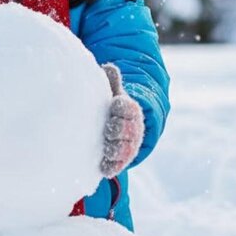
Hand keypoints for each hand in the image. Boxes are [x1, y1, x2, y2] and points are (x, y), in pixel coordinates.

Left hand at [100, 63, 144, 178]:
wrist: (115, 123)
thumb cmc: (110, 103)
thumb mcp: (112, 91)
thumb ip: (111, 81)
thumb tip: (108, 67)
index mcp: (129, 110)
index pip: (130, 109)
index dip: (122, 107)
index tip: (114, 103)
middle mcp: (132, 129)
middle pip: (129, 131)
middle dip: (119, 129)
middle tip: (108, 127)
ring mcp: (127, 146)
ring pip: (126, 150)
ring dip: (116, 149)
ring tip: (106, 148)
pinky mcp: (118, 160)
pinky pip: (118, 165)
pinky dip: (112, 167)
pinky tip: (103, 168)